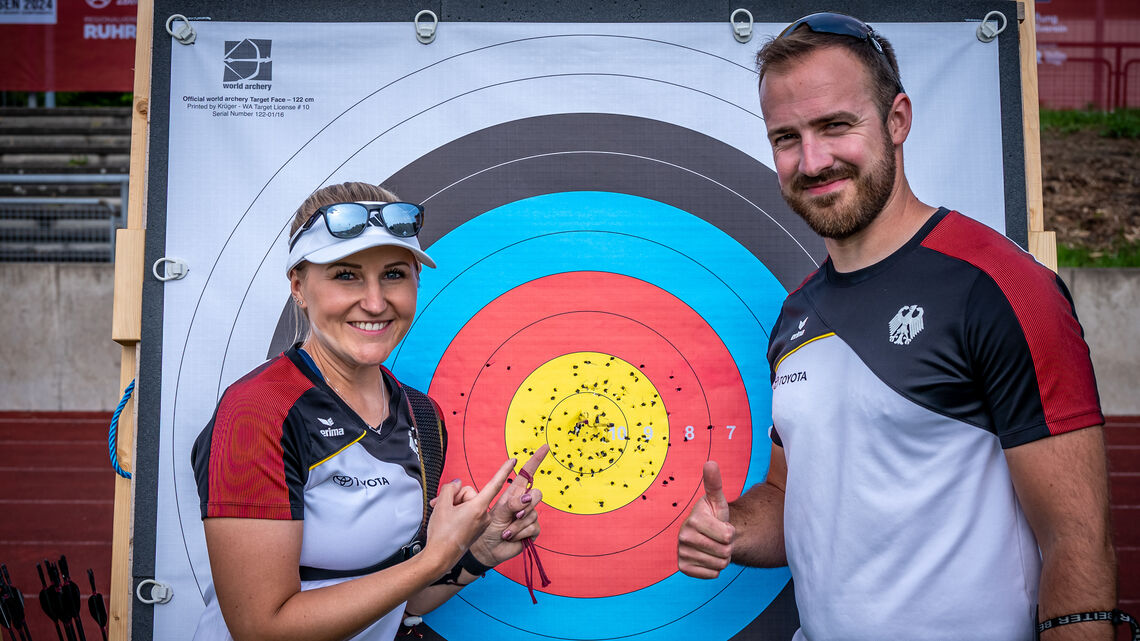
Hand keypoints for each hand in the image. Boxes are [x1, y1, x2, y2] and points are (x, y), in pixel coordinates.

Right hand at [424, 458, 515, 569]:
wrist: (439, 558)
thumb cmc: (441, 533)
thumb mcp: (441, 505)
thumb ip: (450, 488)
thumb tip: (457, 484)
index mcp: (478, 508)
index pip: (494, 484)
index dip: (504, 470)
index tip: (514, 460)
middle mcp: (483, 515)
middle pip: (471, 494)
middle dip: (456, 497)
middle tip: (440, 505)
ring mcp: (481, 524)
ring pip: (469, 504)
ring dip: (455, 506)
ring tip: (442, 516)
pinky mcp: (477, 530)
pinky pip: (469, 514)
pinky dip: (459, 514)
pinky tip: (448, 522)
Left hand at [469, 445, 548, 566]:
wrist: (485, 548)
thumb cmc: (485, 527)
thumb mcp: (495, 511)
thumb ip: (510, 503)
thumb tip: (526, 498)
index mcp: (512, 493)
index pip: (527, 473)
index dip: (536, 460)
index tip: (545, 447)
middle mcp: (523, 503)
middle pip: (536, 494)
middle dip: (526, 504)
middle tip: (513, 513)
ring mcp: (528, 517)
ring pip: (532, 514)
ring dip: (516, 524)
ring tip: (505, 531)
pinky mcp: (531, 531)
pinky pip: (532, 527)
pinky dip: (519, 533)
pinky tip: (510, 537)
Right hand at [677, 461, 734, 578]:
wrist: (705, 534)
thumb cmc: (714, 515)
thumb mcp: (717, 500)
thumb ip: (714, 483)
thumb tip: (710, 463)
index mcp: (694, 519)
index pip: (728, 535)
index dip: (730, 531)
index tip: (721, 525)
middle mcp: (684, 536)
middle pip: (724, 552)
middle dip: (727, 546)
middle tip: (718, 538)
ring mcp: (682, 552)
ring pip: (720, 565)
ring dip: (722, 557)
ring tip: (714, 546)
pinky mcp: (683, 567)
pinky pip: (712, 575)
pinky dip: (714, 569)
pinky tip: (707, 557)